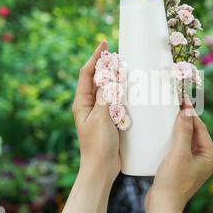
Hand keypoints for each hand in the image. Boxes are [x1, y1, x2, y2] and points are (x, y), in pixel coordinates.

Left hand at [72, 40, 119, 183]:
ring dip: (115, 78)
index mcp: (82, 103)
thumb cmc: (98, 145)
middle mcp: (89, 105)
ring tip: (126, 67)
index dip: (94, 57)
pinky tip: (131, 89)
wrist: (102, 169)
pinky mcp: (110, 120)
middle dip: (106, 65)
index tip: (104, 43)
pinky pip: (116, 101)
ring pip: (107, 89)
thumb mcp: (102, 118)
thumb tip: (110, 75)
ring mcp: (100, 113)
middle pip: (97, 79)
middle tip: (119, 54)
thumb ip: (106, 96)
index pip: (86, 74)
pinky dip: (122, 93)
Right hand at [144, 99, 212, 212]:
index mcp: (210, 156)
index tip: (181, 98)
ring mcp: (193, 163)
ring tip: (166, 114)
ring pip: (185, 138)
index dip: (190, 113)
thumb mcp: (178, 153)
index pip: (201, 128)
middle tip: (173, 103)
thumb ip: (183, 131)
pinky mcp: (181, 166)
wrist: (162, 206)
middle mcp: (204, 159)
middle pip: (194, 132)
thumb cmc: (172, 182)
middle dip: (184, 118)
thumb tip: (187, 111)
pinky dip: (171, 138)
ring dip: (177, 127)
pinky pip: (178, 146)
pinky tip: (162, 132)